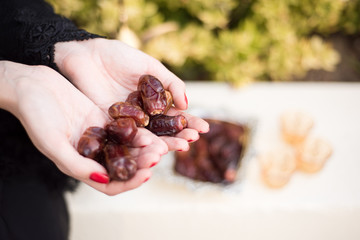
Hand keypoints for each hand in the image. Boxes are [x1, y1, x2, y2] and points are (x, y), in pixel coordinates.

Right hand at [0, 61, 166, 195]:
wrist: (31, 85)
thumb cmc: (34, 115)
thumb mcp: (52, 142)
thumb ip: (76, 164)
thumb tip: (105, 180)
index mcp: (79, 165)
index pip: (110, 184)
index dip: (129, 182)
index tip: (146, 175)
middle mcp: (92, 153)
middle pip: (123, 165)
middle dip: (142, 163)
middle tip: (159, 156)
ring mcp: (99, 136)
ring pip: (127, 147)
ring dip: (145, 147)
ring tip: (161, 144)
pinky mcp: (103, 119)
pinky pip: (125, 127)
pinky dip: (139, 130)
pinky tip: (153, 128)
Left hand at [54, 38, 208, 150]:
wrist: (88, 54)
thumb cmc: (120, 56)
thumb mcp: (150, 66)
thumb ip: (170, 83)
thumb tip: (187, 104)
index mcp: (154, 102)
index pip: (175, 116)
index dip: (190, 122)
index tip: (204, 128)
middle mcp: (143, 115)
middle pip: (164, 131)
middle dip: (180, 136)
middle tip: (192, 141)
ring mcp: (127, 122)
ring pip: (148, 137)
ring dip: (164, 143)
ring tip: (180, 147)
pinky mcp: (110, 125)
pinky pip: (127, 137)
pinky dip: (141, 143)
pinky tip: (154, 147)